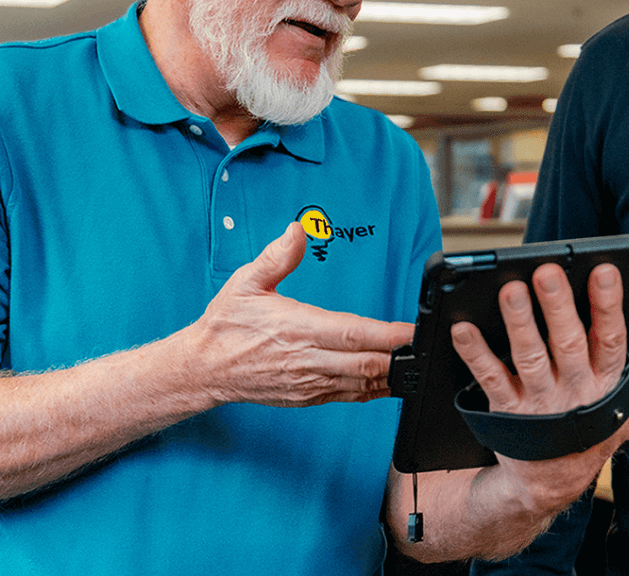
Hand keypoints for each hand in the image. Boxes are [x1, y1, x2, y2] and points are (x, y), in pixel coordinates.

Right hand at [189, 222, 414, 407]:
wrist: (203, 368)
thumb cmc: (225, 326)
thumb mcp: (245, 283)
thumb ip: (276, 257)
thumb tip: (298, 230)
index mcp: (296, 329)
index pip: (353, 334)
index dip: (388, 335)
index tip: (411, 330)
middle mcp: (306, 360)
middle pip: (367, 364)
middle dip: (400, 357)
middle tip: (425, 347)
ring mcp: (309, 383)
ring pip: (363, 384)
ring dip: (391, 375)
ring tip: (415, 363)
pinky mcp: (308, 397)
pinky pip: (350, 396)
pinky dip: (374, 389)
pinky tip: (389, 379)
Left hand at [449, 262, 628, 511]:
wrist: (550, 482)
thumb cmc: (592, 432)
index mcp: (606, 382)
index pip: (611, 339)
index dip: (608, 305)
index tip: (604, 271)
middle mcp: (573, 389)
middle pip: (568, 342)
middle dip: (558, 306)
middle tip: (547, 272)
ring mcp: (539, 401)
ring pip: (530, 356)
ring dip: (520, 322)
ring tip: (510, 290)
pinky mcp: (506, 410)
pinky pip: (490, 378)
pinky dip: (476, 354)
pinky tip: (462, 330)